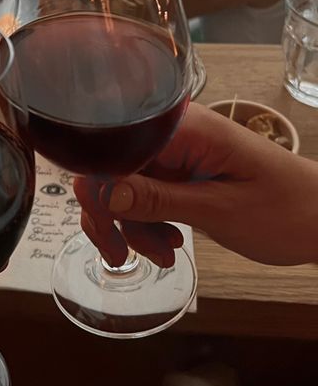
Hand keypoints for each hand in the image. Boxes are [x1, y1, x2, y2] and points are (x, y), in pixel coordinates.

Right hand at [73, 103, 317, 267]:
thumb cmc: (286, 210)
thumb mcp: (219, 210)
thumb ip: (157, 200)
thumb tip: (100, 192)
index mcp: (184, 128)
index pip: (114, 149)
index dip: (99, 190)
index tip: (107, 233)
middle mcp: (174, 132)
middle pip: (112, 168)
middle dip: (114, 215)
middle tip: (122, 256)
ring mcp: (178, 151)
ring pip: (125, 185)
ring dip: (135, 226)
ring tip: (165, 255)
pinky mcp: (182, 169)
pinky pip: (146, 192)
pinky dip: (150, 222)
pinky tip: (170, 244)